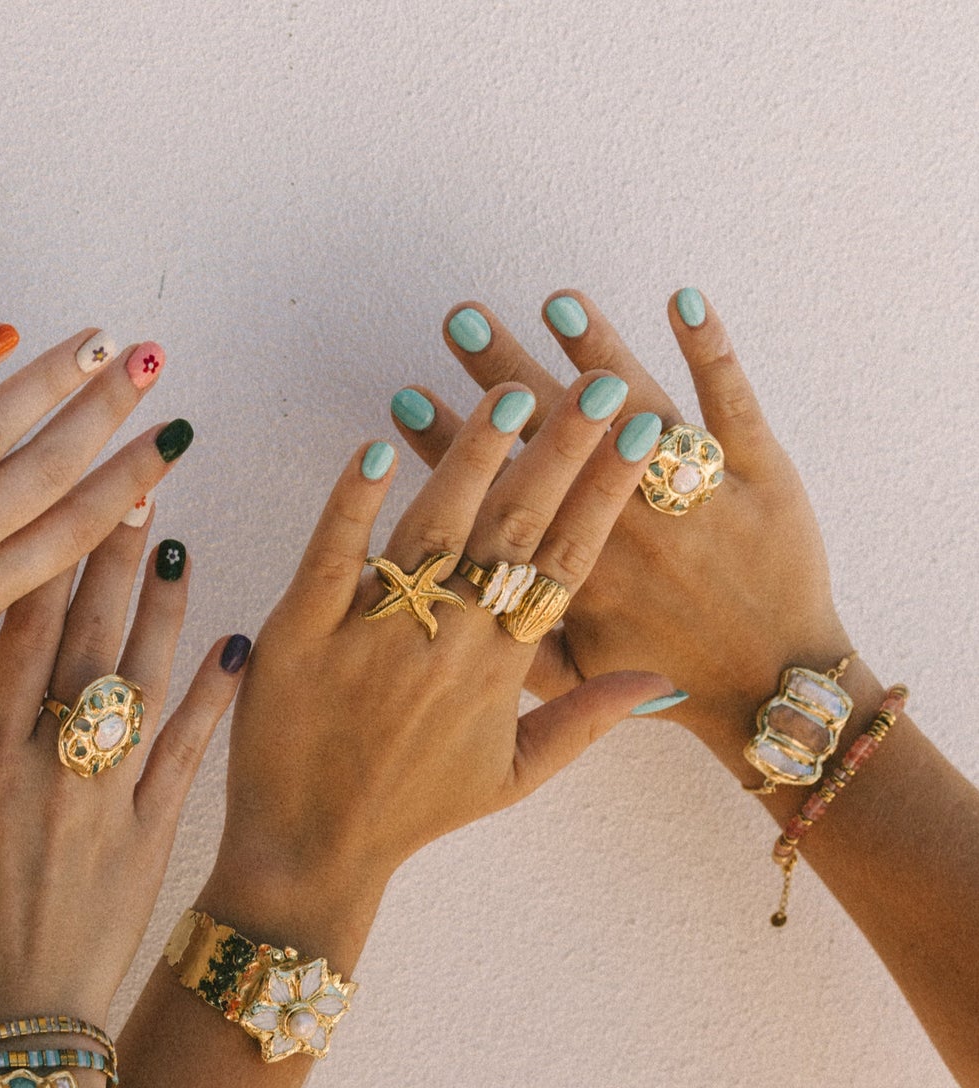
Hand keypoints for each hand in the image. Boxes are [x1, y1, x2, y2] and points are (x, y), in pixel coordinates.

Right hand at [0, 523, 242, 1055]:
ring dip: (162, 607)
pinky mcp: (157, 835)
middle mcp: (51, 767)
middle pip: (86, 640)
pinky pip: (191, 752)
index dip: (42, 560)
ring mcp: (112, 799)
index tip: (60, 502)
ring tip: (175, 543)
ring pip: (144, 681)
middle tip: (130, 490)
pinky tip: (233, 642)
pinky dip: (213, 697)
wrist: (14, 1028)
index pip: (17, 636)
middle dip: (108, 557)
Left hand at [200, 374, 673, 969]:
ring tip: (508, 398)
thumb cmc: (413, 812)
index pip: (565, 563)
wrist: (312, 851)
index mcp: (499, 670)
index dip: (605, 493)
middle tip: (593, 385)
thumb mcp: (511, 777)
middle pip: (511, 532)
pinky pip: (330, 558)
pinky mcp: (299, 634)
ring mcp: (370, 636)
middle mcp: (445, 646)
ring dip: (470, 460)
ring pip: (430, 531)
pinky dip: (351, 506)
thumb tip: (658, 683)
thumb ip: (584, 719)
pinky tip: (373, 451)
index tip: (642, 432)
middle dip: (559, 452)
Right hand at [395, 292, 853, 774]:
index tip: (410, 401)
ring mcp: (694, 494)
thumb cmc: (675, 686)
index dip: (452, 446)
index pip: (502, 493)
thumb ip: (514, 640)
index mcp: (577, 572)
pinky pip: (732, 399)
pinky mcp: (760, 473)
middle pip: (557, 435)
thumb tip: (455, 605)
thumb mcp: (577, 678)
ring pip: (638, 407)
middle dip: (505, 373)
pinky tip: (681, 299)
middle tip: (463, 321)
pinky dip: (710, 348)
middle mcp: (629, 525)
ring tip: (555, 302)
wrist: (776, 690)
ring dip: (596, 349)